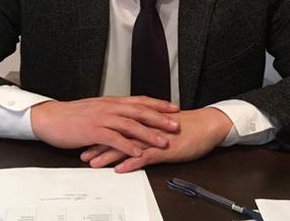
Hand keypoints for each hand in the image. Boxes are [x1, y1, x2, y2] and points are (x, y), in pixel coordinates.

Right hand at [30, 96, 179, 157]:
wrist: (51, 118)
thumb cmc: (72, 116)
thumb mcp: (96, 109)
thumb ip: (113, 112)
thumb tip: (128, 116)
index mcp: (111, 102)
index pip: (140, 100)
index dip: (158, 104)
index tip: (174, 108)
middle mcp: (109, 107)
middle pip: (140, 111)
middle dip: (160, 118)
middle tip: (176, 124)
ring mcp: (101, 118)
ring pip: (130, 125)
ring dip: (148, 134)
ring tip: (162, 142)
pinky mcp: (93, 131)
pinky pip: (114, 139)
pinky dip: (128, 146)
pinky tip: (137, 152)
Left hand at [79, 107, 233, 171]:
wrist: (207, 126)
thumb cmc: (187, 126)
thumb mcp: (162, 126)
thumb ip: (146, 129)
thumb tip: (133, 133)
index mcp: (144, 120)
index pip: (117, 126)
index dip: (101, 133)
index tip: (86, 139)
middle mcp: (146, 128)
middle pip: (117, 136)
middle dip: (99, 145)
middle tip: (83, 153)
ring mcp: (155, 138)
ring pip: (127, 146)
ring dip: (109, 155)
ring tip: (94, 163)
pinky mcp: (165, 149)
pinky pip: (145, 157)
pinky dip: (132, 162)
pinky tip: (120, 169)